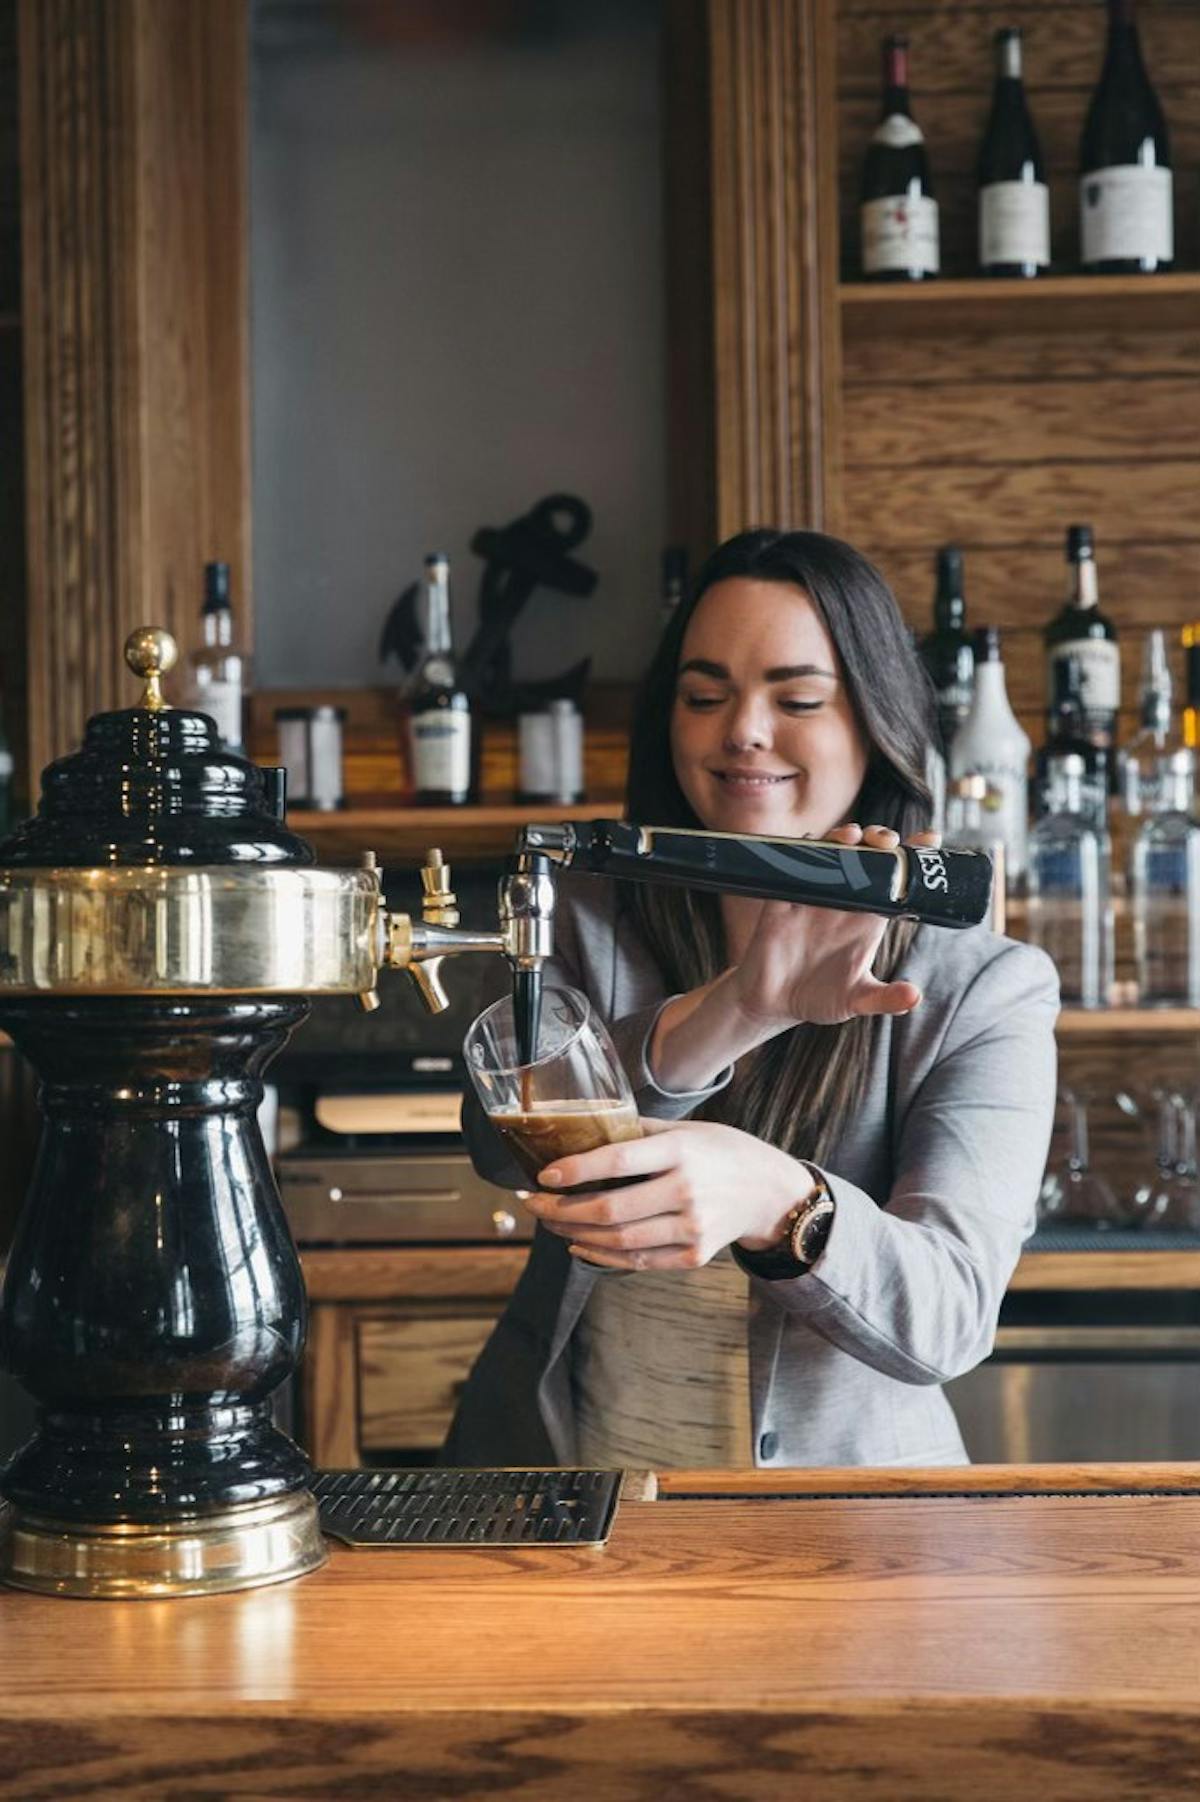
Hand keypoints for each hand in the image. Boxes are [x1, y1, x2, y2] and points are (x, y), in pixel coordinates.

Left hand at [521, 1118, 811, 1272]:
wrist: (770, 1192)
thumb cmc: (721, 1152)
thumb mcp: (686, 1129)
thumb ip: (638, 1132)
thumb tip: (583, 1129)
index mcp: (682, 1151)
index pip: (619, 1161)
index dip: (576, 1170)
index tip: (543, 1174)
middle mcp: (687, 1191)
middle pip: (611, 1209)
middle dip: (562, 1209)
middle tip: (534, 1204)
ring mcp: (691, 1228)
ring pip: (618, 1241)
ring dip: (574, 1234)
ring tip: (550, 1222)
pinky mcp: (693, 1256)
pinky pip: (637, 1262)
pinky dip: (601, 1256)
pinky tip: (578, 1244)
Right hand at [729, 822, 940, 1030]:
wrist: (771, 1003)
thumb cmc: (819, 999)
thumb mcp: (856, 1002)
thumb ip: (885, 999)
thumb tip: (914, 997)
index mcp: (869, 919)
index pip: (896, 882)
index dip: (913, 857)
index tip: (930, 838)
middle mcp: (845, 902)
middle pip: (869, 856)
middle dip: (881, 839)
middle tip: (888, 843)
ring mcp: (815, 897)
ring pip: (834, 852)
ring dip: (844, 838)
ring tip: (854, 838)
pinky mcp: (785, 899)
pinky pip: (793, 864)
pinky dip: (802, 849)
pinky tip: (812, 844)